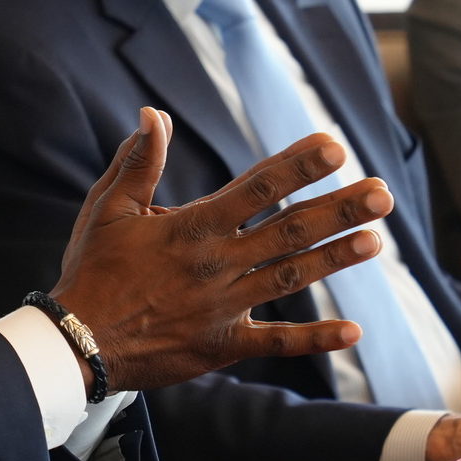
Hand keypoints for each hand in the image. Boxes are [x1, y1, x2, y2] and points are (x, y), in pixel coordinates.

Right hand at [50, 107, 393, 393]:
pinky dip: (314, 338)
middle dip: (337, 209)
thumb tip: (152, 114)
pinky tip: (353, 330)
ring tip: (376, 239)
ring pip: (290, 277)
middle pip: (287, 231)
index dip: (297, 166)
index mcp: (191, 228)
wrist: (78, 340)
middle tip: (382, 193)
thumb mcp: (107, 207)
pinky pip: (274, 342)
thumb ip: (138, 162)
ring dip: (335, 258)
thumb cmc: (91, 268)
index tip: (334, 147)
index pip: (255, 189)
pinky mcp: (221, 346)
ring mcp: (222, 307)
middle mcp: (215, 265)